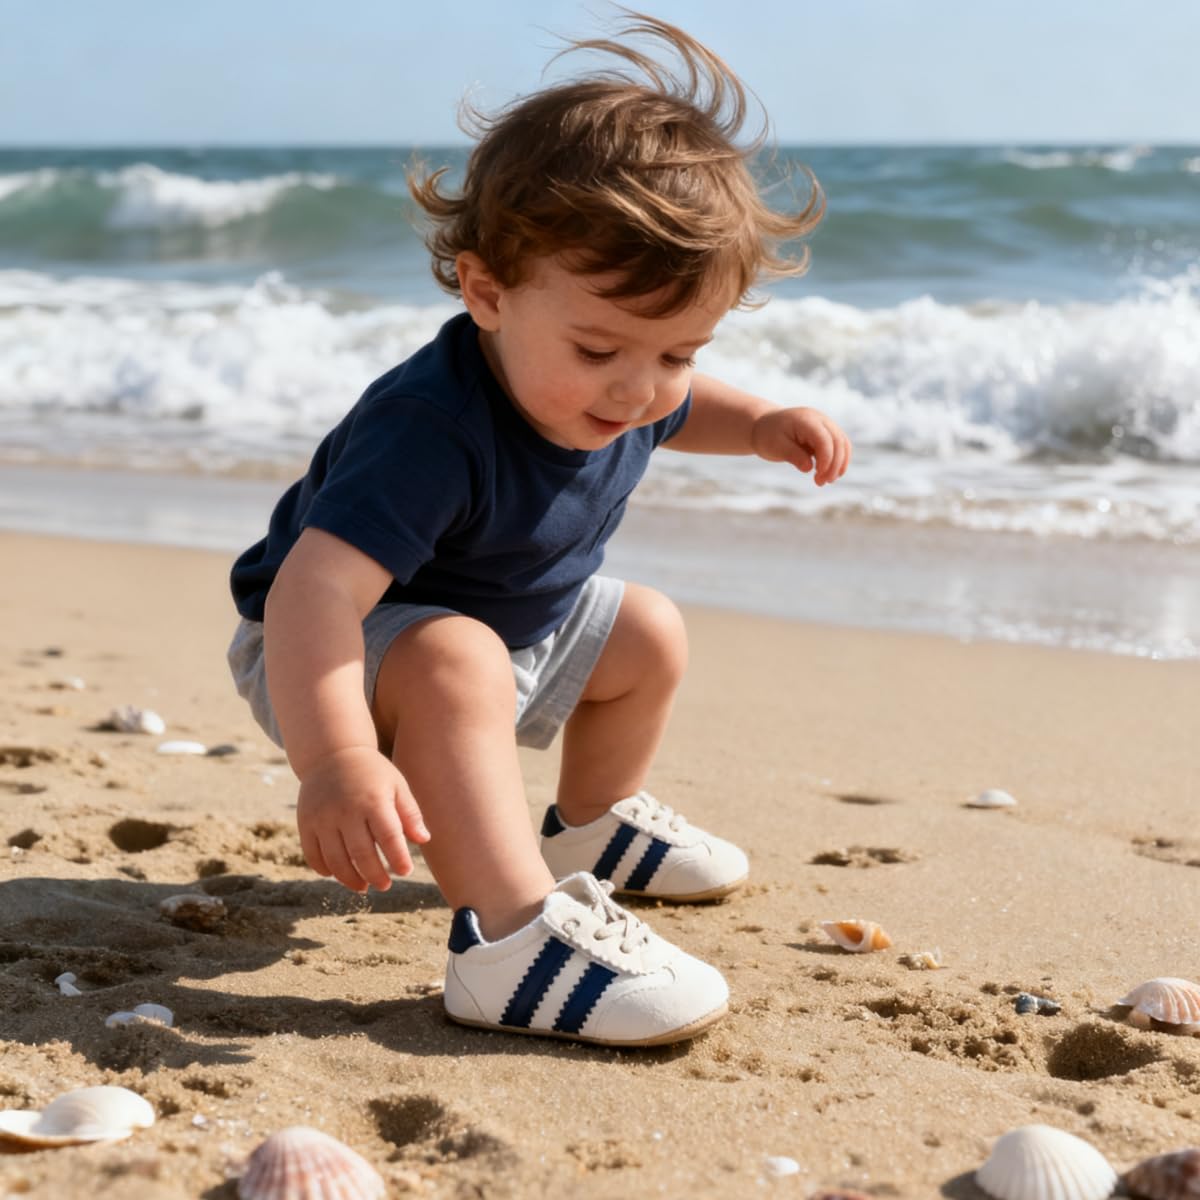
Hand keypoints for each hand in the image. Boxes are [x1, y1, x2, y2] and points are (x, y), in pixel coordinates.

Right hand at [295, 745, 430, 892]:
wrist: (332, 753)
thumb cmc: (372, 773)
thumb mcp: (396, 785)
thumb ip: (410, 813)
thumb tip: (424, 840)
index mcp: (373, 800)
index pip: (389, 837)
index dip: (398, 859)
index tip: (405, 871)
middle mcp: (345, 810)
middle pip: (361, 854)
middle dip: (375, 875)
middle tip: (386, 885)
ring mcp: (322, 817)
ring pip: (336, 860)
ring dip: (350, 879)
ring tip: (364, 886)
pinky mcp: (305, 822)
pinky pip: (313, 855)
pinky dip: (325, 870)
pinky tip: (339, 874)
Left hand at [751, 407, 851, 485]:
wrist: (766, 426)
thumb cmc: (768, 436)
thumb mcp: (776, 447)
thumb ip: (793, 456)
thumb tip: (809, 468)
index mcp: (806, 420)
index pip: (824, 439)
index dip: (826, 459)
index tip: (818, 477)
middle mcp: (820, 419)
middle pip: (838, 441)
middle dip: (834, 465)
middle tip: (820, 483)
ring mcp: (825, 424)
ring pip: (843, 444)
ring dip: (839, 464)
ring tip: (826, 481)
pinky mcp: (827, 433)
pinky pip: (840, 446)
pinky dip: (838, 461)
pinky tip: (829, 474)